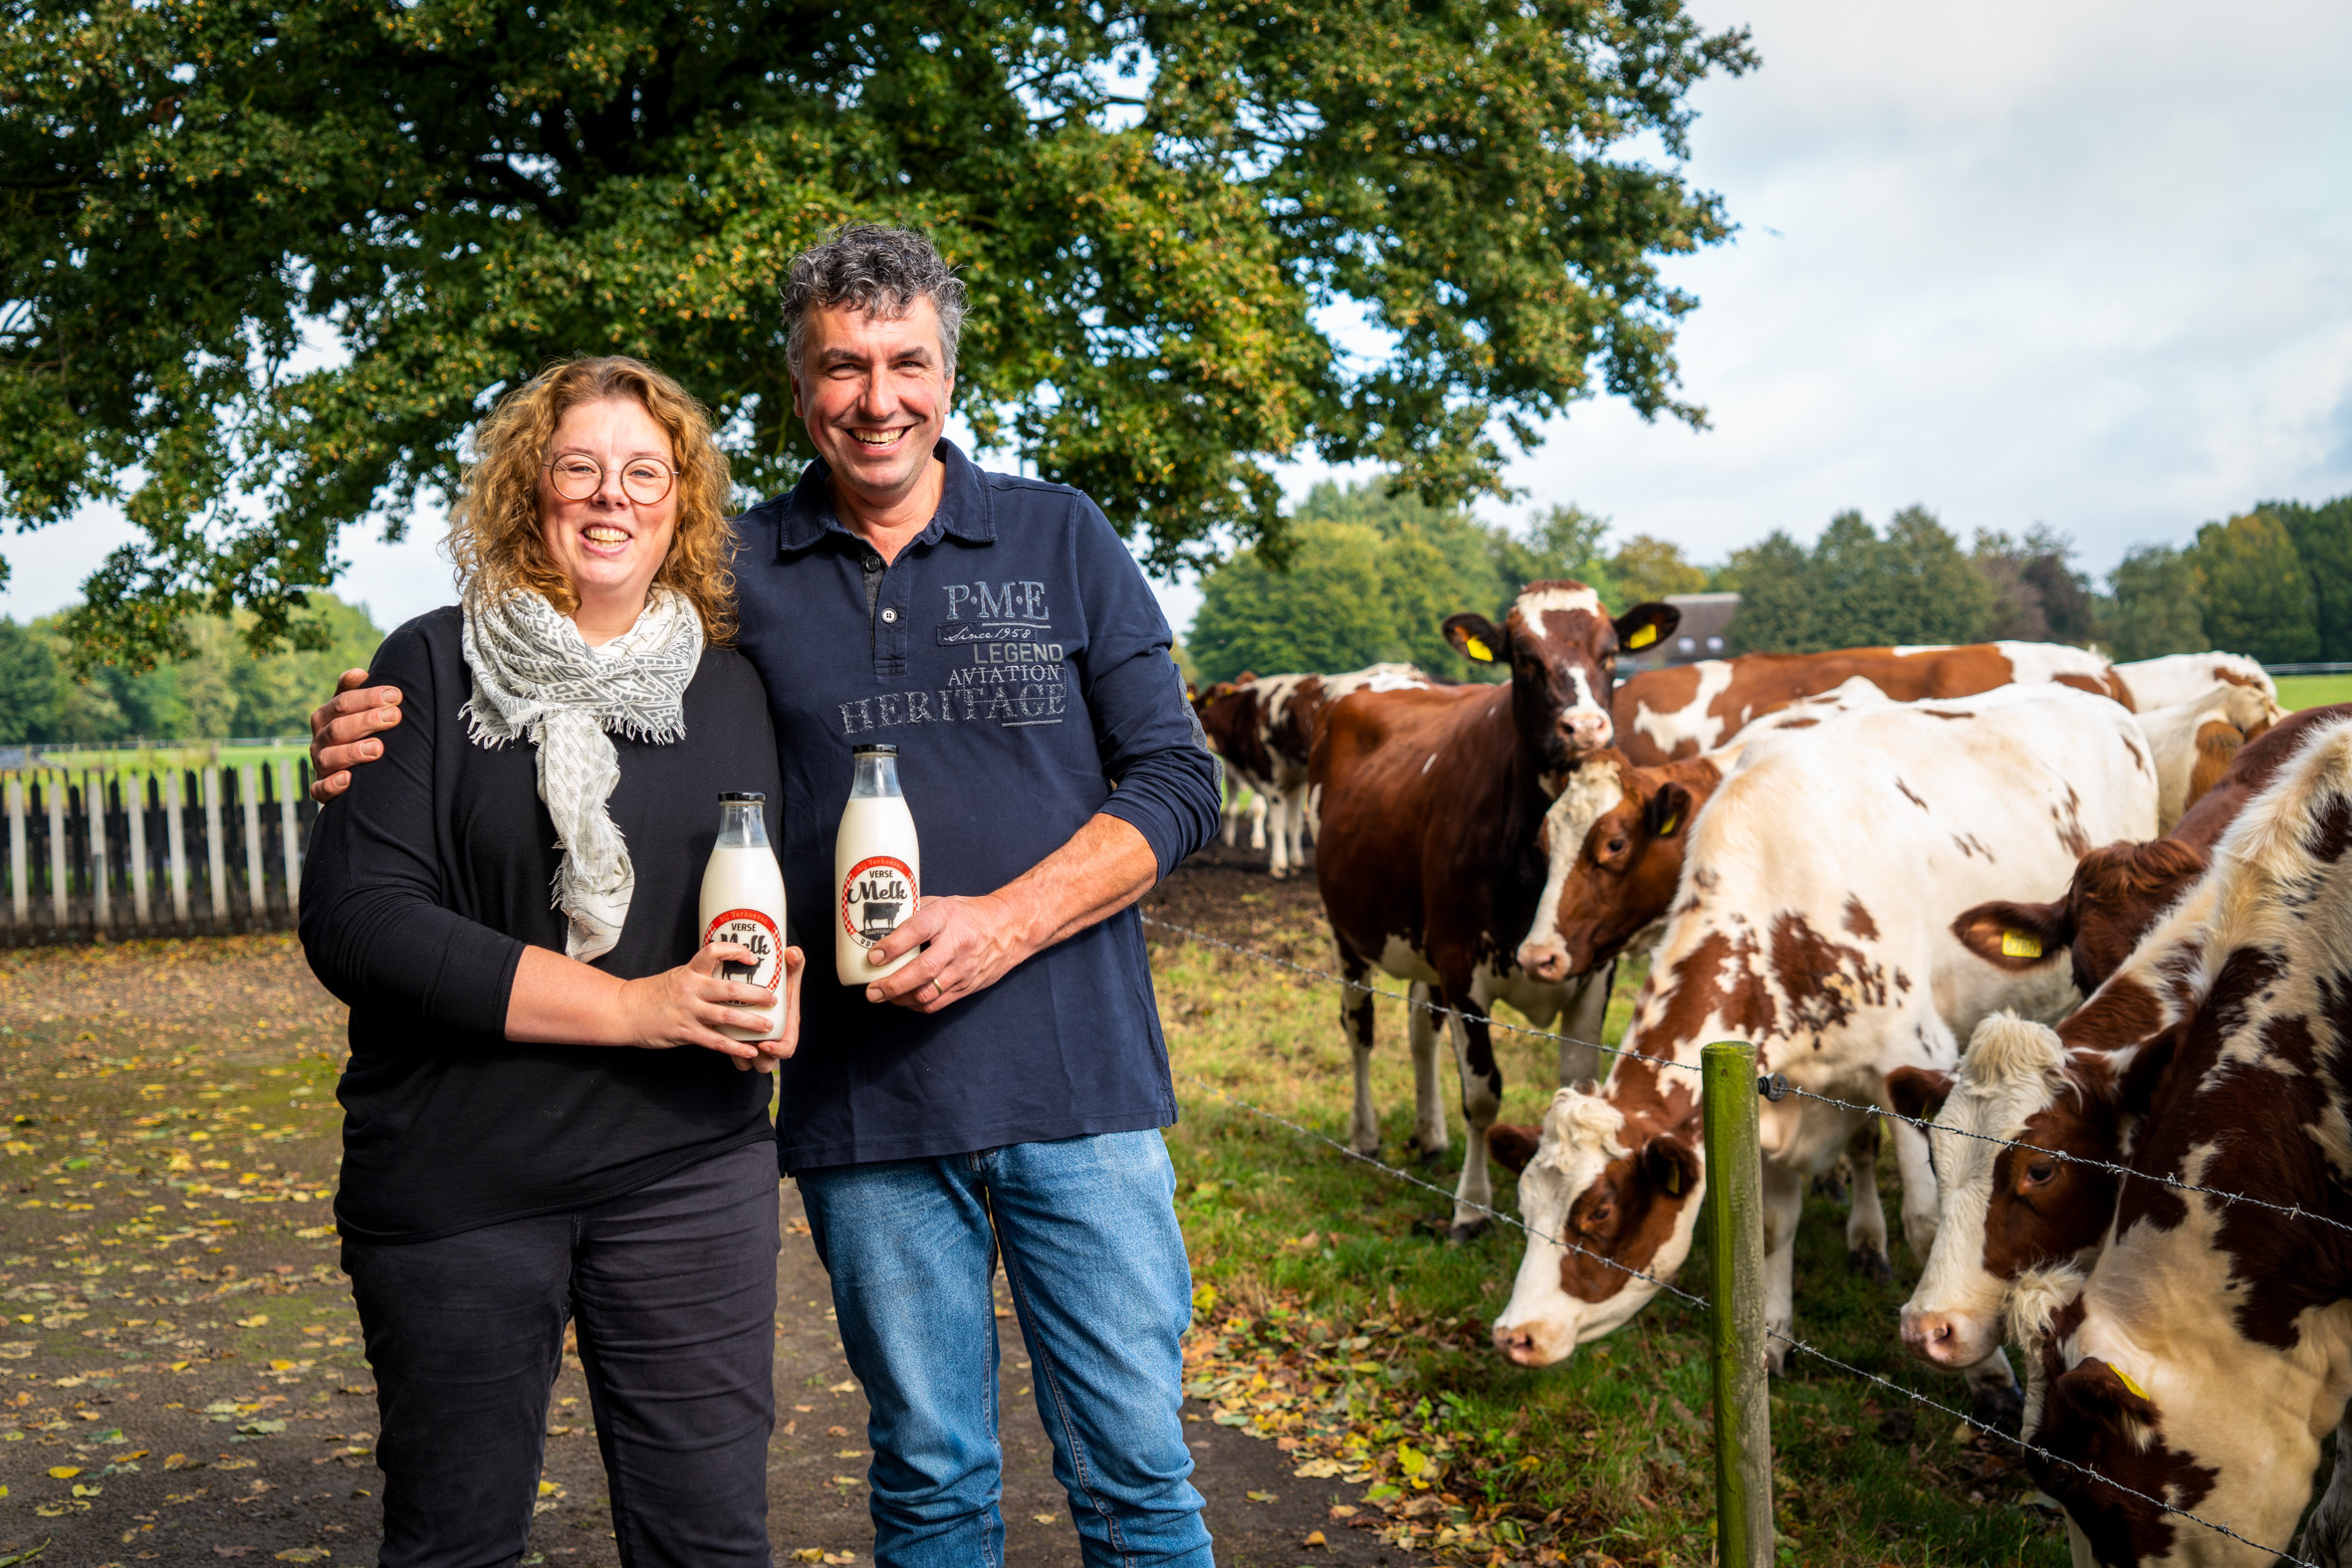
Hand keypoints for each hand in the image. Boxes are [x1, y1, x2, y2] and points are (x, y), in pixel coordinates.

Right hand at [310, 668, 404, 801]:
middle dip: (366, 721)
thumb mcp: (360, 710)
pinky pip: (319, 790)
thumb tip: (359, 673)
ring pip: (328, 757)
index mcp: (327, 716)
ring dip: (352, 752)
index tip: (396, 695)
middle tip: (394, 716)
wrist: (357, 772)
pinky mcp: (321, 789)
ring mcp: (320, 764)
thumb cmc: (364, 732)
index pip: (342, 702)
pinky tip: (349, 780)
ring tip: (378, 748)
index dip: (368, 697)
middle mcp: (320, 739)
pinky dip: (331, 785)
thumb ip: (358, 692)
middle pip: (337, 728)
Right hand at [616, 943, 787, 1058]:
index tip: (753, 958)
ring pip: (727, 1017)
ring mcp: (689, 1011)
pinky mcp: (685, 1032)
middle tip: (774, 999)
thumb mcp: (679, 975)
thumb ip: (701, 976)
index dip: (735, 951)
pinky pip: (715, 1042)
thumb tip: (729, 974)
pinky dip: (734, 1048)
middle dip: (756, 995)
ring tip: (769, 1027)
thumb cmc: (655, 993)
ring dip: (751, 1023)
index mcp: (690, 971)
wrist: (625, 1010)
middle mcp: (692, 989)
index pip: (714, 952)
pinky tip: (749, 1052)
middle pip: (730, 990)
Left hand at [734, 946, 807, 1073]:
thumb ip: (794, 961)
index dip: (778, 1050)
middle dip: (758, 1058)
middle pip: (768, 1061)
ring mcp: (757, 1043)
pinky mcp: (742, 1044)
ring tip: (732, 1046)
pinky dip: (732, 1054)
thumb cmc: (778, 981)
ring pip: (751, 1063)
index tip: (764, 1044)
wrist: (768, 991)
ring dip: (742, 1059)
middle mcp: (773, 1038)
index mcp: (787, 1025)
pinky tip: (721, 1040)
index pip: (788, 1047)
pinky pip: (738, 1058)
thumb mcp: (789, 971)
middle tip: (745, 1045)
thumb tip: (791, 953)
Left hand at [864, 894, 1036, 1012]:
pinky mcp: (968, 986)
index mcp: (947, 917)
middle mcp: (957, 944)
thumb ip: (914, 914)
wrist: (1010, 928)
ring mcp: (964, 968)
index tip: (874, 957)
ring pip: (928, 993)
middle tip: (872, 991)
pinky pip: (938, 1003)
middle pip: (923, 970)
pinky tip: (905, 1000)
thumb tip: (880, 928)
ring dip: (901, 999)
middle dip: (893, 985)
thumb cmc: (969, 914)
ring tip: (884, 997)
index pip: (917, 931)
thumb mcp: (943, 904)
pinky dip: (917, 1006)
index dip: (893, 945)